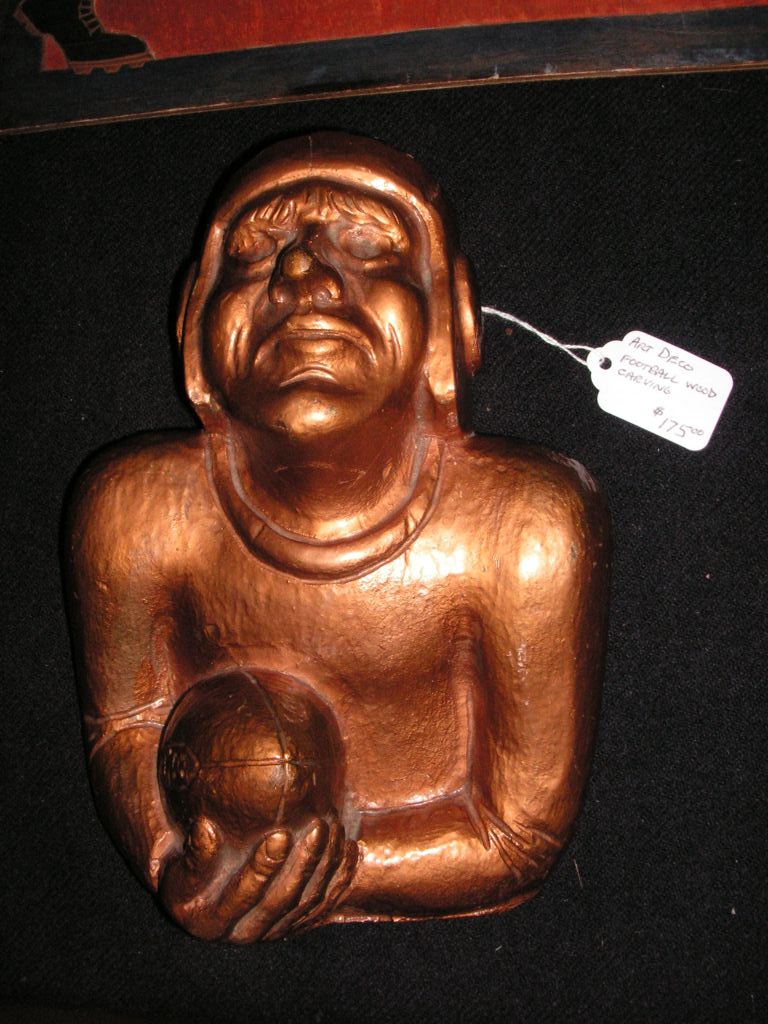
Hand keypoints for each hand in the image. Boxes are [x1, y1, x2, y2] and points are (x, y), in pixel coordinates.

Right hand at [159, 812, 357, 941]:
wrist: (204, 896)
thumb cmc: (187, 878)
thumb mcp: (179, 870)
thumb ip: (194, 854)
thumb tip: (206, 828)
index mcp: (214, 922)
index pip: (245, 896)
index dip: (264, 867)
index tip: (280, 834)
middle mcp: (247, 932)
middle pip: (283, 899)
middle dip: (304, 863)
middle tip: (318, 825)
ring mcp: (275, 931)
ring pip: (307, 902)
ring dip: (325, 865)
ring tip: (333, 827)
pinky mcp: (296, 925)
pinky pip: (324, 904)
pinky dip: (340, 878)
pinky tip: (350, 849)